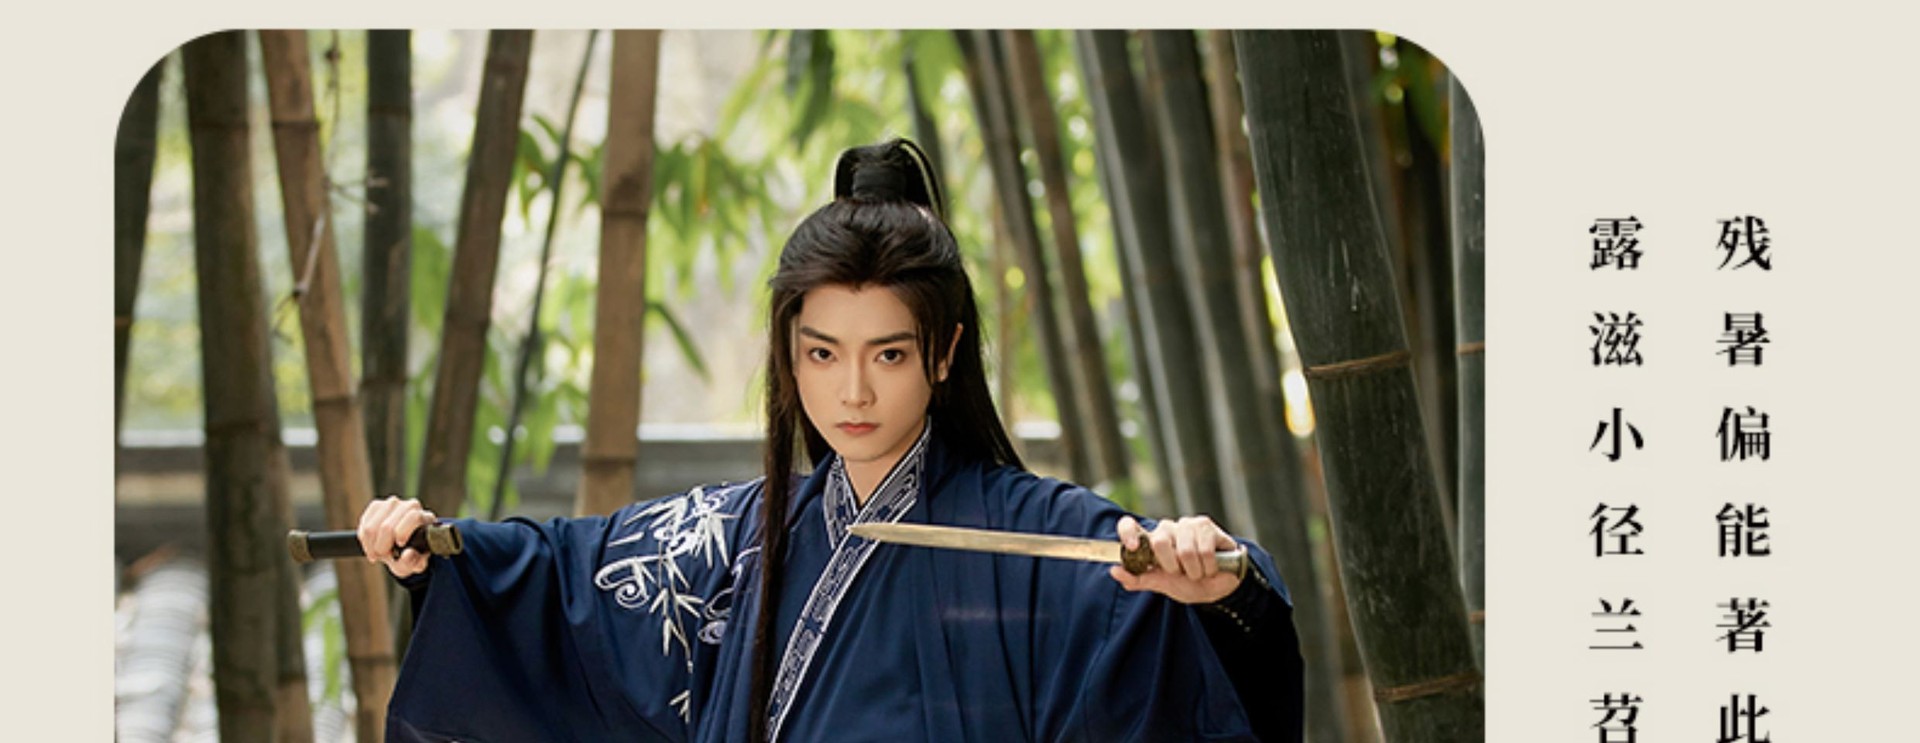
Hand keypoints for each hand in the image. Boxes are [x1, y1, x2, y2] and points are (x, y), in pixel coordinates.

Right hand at [357, 495, 436, 578]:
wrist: (403, 548)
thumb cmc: (411, 555)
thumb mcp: (414, 564)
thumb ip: (412, 561)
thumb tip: (407, 554)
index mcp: (426, 518)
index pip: (414, 517)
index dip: (403, 532)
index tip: (399, 545)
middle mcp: (411, 506)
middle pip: (387, 526)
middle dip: (381, 547)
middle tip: (383, 556)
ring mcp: (393, 503)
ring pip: (371, 527)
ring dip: (371, 545)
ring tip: (378, 552)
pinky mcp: (376, 505)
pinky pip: (363, 525)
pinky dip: (364, 540)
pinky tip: (372, 545)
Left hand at [1108, 515, 1241, 603]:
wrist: (1220, 588)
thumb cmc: (1190, 584)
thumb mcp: (1162, 585)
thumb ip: (1138, 579)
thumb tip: (1114, 571)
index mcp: (1151, 542)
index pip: (1129, 525)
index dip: (1127, 533)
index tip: (1133, 548)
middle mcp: (1166, 529)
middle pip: (1159, 540)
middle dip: (1172, 566)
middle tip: (1181, 573)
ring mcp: (1186, 525)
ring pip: (1184, 549)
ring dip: (1194, 570)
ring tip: (1199, 571)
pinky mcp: (1206, 526)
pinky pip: (1204, 550)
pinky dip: (1208, 566)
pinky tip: (1211, 566)